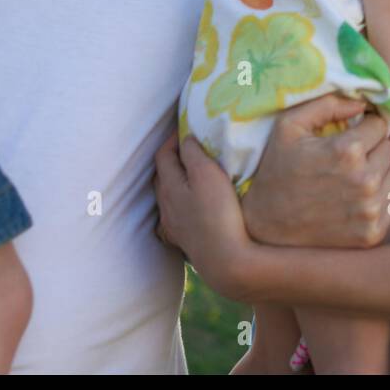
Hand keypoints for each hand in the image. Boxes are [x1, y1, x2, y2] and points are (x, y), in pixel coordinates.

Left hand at [153, 130, 256, 301]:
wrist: (227, 261)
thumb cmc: (218, 213)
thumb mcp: (207, 173)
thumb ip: (192, 152)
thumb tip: (185, 139)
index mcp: (168, 186)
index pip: (163, 155)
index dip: (173, 138)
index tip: (188, 128)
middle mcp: (165, 206)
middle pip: (161, 176)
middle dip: (172, 158)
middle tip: (191, 148)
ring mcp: (174, 226)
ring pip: (167, 197)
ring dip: (176, 181)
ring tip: (194, 173)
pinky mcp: (185, 241)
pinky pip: (176, 217)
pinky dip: (181, 204)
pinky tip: (191, 207)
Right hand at [240, 95, 389, 247]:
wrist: (266, 223)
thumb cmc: (277, 167)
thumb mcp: (290, 125)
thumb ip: (328, 105)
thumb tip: (363, 103)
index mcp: (347, 151)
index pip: (379, 124)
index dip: (364, 125)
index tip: (351, 133)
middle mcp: (365, 181)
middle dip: (373, 147)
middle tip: (350, 156)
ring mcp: (370, 210)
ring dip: (380, 171)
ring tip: (354, 175)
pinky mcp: (372, 234)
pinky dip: (380, 197)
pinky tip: (356, 197)